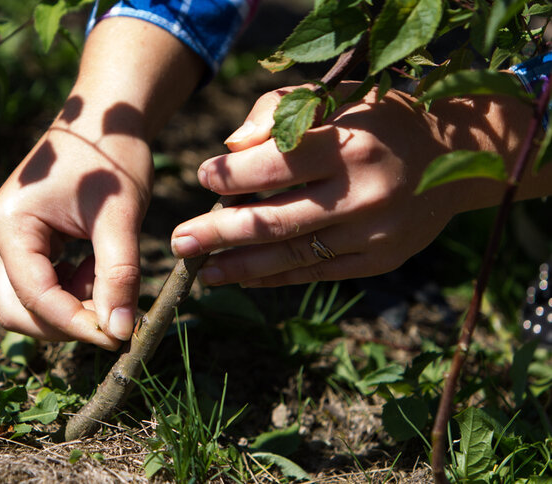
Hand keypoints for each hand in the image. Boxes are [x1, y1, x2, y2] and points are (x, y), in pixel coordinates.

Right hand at [0, 99, 152, 349]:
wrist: (105, 120)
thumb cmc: (111, 158)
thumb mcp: (119, 217)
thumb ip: (118, 275)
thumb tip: (118, 331)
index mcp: (9, 225)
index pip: (35, 296)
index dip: (75, 323)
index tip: (117, 336)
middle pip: (17, 311)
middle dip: (64, 323)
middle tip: (112, 317)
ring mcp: (6, 241)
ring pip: (28, 304)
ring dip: (70, 306)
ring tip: (107, 275)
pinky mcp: (23, 244)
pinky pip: (40, 287)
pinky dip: (72, 291)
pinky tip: (97, 265)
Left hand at [170, 84, 519, 286]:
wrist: (456, 156)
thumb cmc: (376, 119)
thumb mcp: (334, 97)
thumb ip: (278, 112)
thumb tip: (231, 148)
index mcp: (349, 144)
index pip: (275, 165)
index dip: (231, 176)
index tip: (202, 178)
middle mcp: (362, 192)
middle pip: (274, 220)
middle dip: (219, 233)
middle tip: (180, 241)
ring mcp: (372, 232)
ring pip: (291, 255)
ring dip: (239, 266)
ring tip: (201, 271)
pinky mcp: (379, 260)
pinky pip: (316, 274)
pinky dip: (274, 276)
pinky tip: (241, 277)